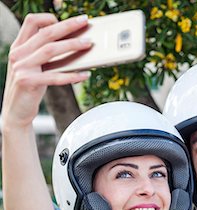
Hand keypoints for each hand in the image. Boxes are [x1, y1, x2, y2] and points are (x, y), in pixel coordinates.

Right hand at [2, 13, 91, 129]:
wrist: (16, 112)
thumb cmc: (30, 87)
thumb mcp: (34, 67)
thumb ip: (45, 54)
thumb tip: (73, 44)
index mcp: (19, 46)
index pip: (32, 22)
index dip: (50, 18)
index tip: (69, 21)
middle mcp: (18, 54)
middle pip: (45, 33)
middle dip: (68, 26)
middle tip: (85, 22)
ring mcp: (22, 67)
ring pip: (50, 50)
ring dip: (72, 45)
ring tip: (88, 44)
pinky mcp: (28, 82)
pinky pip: (55, 76)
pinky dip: (72, 75)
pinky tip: (85, 75)